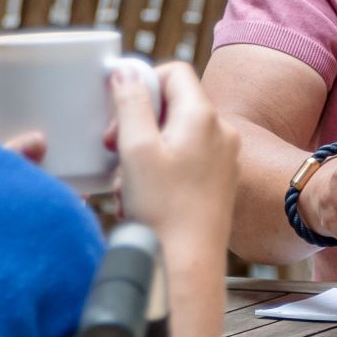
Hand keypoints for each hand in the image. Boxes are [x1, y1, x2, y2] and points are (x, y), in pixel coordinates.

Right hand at [112, 63, 237, 252]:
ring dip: (144, 154)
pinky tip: (142, 199)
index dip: (142, 83)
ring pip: (174, 137)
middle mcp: (220, 132)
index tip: (118, 109)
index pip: (174, 72)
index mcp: (203, 116)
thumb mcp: (136, 148)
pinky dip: (159, 172)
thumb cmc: (163, 211)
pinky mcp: (218, 183)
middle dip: (137, 123)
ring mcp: (223, 159)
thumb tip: (126, 71)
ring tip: (129, 185)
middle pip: (172, 106)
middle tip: (114, 148)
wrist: (188, 265)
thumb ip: (130, 102)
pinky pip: (184, 162)